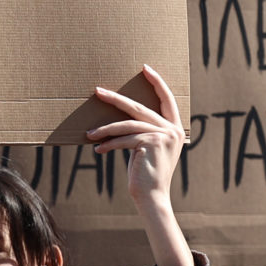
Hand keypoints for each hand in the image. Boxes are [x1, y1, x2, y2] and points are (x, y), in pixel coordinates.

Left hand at [90, 63, 185, 215]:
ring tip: (89, 133)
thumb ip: (143, 132)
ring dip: (105, 129)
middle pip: (139, 108)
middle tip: (98, 91)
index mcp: (175, 128)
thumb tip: (120, 120)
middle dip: (116, 99)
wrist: (152, 198)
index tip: (145, 68)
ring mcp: (163, 136)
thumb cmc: (146, 174)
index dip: (157, 82)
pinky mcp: (151, 143)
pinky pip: (124, 139)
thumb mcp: (148, 149)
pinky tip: (98, 149)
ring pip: (127, 125)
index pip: (168, 99)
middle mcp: (172, 130)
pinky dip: (108, 144)